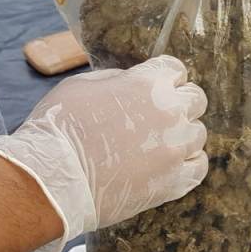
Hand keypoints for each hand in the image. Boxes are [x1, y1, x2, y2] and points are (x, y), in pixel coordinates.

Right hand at [0, 55, 207, 251]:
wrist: (52, 179)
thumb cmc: (58, 128)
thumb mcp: (82, 85)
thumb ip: (118, 80)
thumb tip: (132, 84)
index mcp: (148, 84)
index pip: (175, 69)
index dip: (165, 77)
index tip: (156, 87)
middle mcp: (170, 113)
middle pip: (195, 99)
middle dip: (179, 103)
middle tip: (160, 115)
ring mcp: (175, 149)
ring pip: (198, 134)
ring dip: (183, 135)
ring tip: (160, 143)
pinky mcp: (173, 182)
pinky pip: (198, 168)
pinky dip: (189, 163)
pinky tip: (172, 164)